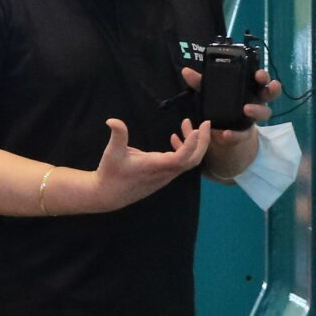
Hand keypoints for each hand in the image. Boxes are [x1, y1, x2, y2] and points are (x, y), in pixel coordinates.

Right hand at [59, 116, 210, 214]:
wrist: (109, 195)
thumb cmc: (110, 174)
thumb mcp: (112, 153)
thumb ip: (118, 135)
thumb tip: (112, 120)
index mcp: (156, 166)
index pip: (182, 158)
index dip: (191, 145)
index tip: (197, 129)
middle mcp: (165, 172)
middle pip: (194, 160)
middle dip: (203, 142)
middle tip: (206, 123)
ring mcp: (166, 175)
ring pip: (189, 161)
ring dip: (194, 144)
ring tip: (188, 125)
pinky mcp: (163, 175)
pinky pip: (181, 163)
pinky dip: (184, 149)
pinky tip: (174, 138)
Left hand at [180, 65, 282, 173]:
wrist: (217, 130)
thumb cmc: (219, 104)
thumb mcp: (209, 92)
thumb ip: (200, 83)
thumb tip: (186, 71)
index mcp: (249, 87)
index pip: (261, 79)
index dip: (263, 76)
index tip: (259, 73)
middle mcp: (255, 100)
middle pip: (270, 93)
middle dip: (272, 88)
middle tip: (266, 86)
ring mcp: (253, 118)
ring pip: (265, 113)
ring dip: (257, 110)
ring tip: (246, 109)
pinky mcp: (245, 133)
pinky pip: (244, 134)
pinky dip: (236, 134)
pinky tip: (226, 133)